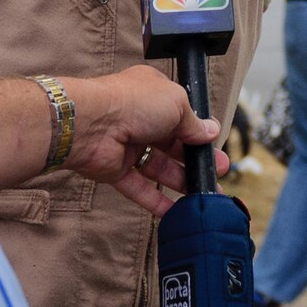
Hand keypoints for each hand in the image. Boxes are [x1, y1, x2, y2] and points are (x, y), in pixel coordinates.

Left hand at [62, 65, 227, 217]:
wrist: (91, 123)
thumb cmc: (132, 102)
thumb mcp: (177, 104)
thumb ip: (194, 122)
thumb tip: (211, 132)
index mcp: (155, 96)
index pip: (181, 116)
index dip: (198, 132)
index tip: (214, 147)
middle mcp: (141, 119)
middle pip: (173, 144)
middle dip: (195, 159)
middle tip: (215, 173)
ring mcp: (127, 144)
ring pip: (158, 167)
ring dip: (179, 180)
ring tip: (201, 195)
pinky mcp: (115, 169)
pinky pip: (138, 187)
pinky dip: (155, 200)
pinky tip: (174, 211)